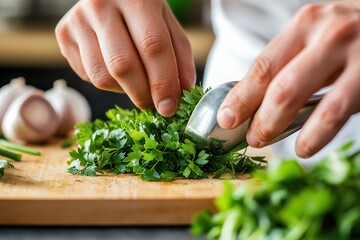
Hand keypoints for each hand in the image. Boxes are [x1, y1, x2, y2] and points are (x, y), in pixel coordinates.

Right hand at [55, 0, 194, 116]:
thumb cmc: (142, 10)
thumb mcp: (168, 23)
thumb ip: (180, 56)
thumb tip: (182, 92)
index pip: (152, 46)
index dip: (163, 82)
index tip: (169, 107)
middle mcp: (101, 5)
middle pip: (122, 65)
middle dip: (142, 94)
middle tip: (154, 104)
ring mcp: (78, 20)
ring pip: (102, 77)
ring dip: (124, 90)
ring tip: (135, 80)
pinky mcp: (64, 34)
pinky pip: (88, 76)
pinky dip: (108, 82)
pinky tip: (115, 68)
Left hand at [217, 1, 359, 157]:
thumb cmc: (350, 36)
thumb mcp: (317, 36)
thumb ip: (289, 61)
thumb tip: (250, 98)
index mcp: (305, 25)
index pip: (263, 66)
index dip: (241, 97)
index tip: (225, 119)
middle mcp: (327, 35)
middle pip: (279, 87)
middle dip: (258, 119)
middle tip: (250, 137)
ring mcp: (352, 55)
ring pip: (305, 101)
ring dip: (278, 127)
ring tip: (266, 142)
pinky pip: (335, 113)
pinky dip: (315, 135)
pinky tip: (303, 148)